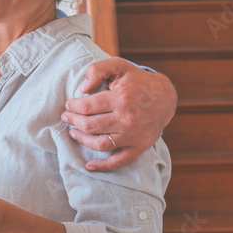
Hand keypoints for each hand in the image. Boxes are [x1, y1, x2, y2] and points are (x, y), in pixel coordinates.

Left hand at [61, 58, 176, 170]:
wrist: (166, 97)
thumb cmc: (138, 80)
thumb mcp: (119, 65)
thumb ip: (97, 70)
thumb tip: (82, 88)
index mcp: (121, 98)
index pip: (88, 106)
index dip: (73, 106)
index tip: (68, 105)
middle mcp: (127, 118)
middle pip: (90, 125)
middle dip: (73, 121)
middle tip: (66, 117)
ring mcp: (133, 135)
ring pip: (100, 144)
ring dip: (82, 140)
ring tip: (73, 133)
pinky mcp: (139, 146)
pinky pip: (119, 161)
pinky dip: (103, 166)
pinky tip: (89, 166)